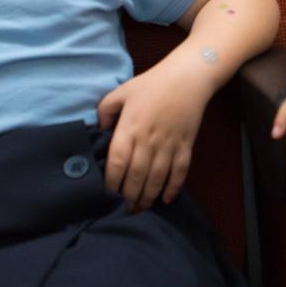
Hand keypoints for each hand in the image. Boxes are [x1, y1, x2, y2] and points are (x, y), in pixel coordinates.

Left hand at [98, 61, 208, 210]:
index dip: (111, 182)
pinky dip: (174, 187)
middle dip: (128, 196)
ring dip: (148, 196)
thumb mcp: (121, 91)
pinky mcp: (186, 145)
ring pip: (157, 178)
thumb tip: (98, 130)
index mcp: (130, 127)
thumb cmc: (151, 83)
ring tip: (139, 208)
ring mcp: (169, 144)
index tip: (106, 194)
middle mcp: (149, 139)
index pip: (118, 162)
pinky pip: (180, 171)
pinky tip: (166, 198)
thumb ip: (105, 111)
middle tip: (122, 209)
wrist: (187, 77)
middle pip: (137, 175)